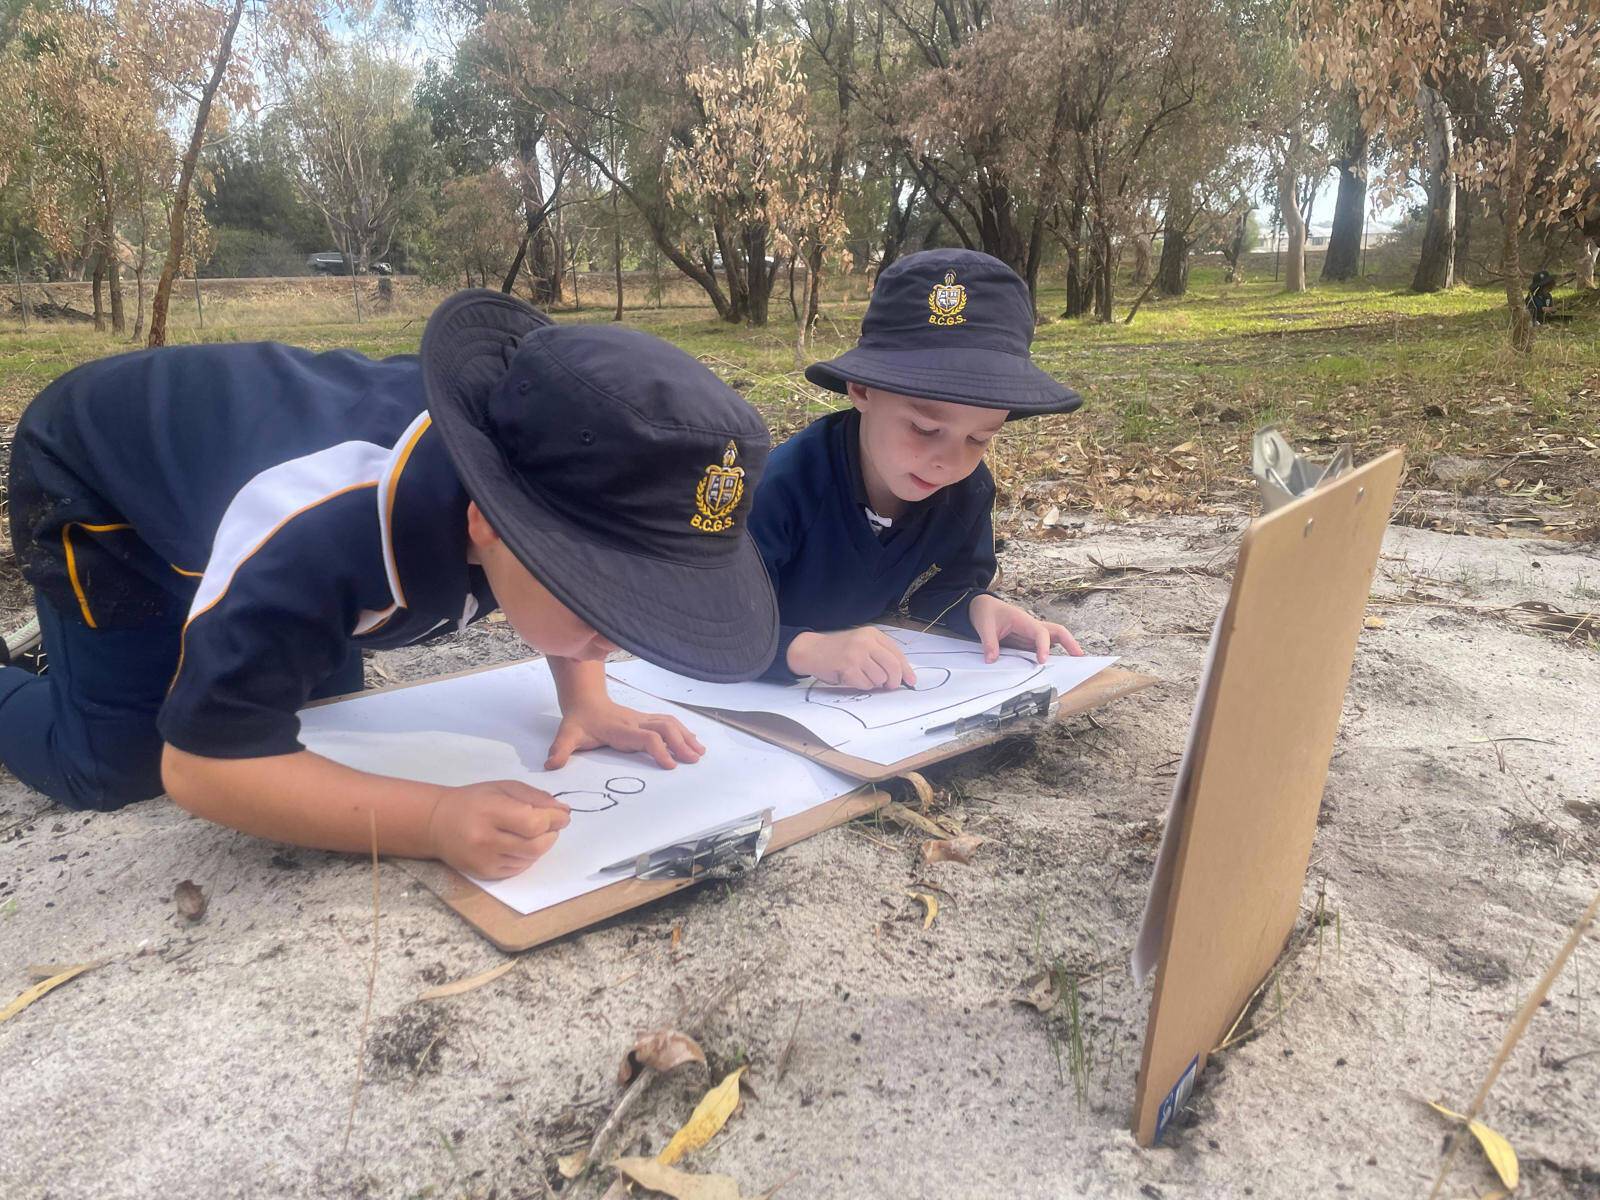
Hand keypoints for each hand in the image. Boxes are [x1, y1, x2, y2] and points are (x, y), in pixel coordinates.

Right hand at [428, 780, 571, 879]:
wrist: (437, 823)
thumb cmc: (474, 801)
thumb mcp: (503, 788)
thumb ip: (535, 798)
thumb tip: (563, 811)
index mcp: (490, 812)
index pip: (533, 823)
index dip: (554, 820)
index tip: (562, 815)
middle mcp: (486, 840)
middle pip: (535, 845)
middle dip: (552, 835)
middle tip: (552, 825)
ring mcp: (485, 860)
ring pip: (530, 858)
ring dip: (541, 846)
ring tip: (534, 832)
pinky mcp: (485, 874)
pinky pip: (519, 868)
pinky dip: (528, 857)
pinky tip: (520, 844)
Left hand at [545, 699, 705, 769]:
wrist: (585, 701)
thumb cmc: (579, 722)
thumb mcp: (566, 735)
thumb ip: (560, 750)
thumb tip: (551, 765)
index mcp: (620, 729)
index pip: (645, 737)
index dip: (658, 750)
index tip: (670, 765)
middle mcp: (635, 722)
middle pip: (664, 728)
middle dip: (681, 743)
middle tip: (694, 760)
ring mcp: (642, 719)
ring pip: (669, 723)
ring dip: (686, 736)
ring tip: (699, 752)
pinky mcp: (646, 719)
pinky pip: (668, 722)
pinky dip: (683, 730)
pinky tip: (693, 741)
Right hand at [787, 627, 917, 690]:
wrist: (811, 650)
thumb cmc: (838, 650)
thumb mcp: (861, 644)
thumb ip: (880, 654)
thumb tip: (901, 675)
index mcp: (872, 634)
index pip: (897, 653)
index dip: (906, 670)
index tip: (911, 681)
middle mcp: (866, 642)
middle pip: (893, 667)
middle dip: (894, 681)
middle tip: (889, 686)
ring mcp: (856, 654)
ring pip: (880, 678)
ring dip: (873, 683)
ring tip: (861, 676)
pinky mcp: (848, 667)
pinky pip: (866, 684)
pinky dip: (861, 685)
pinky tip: (852, 678)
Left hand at [968, 594, 1083, 662]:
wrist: (983, 607)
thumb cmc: (986, 612)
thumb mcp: (983, 626)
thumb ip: (989, 642)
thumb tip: (992, 660)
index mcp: (1023, 620)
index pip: (1040, 632)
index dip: (1044, 646)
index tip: (1043, 660)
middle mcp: (1032, 626)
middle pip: (1058, 631)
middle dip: (1070, 643)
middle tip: (1079, 657)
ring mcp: (1031, 634)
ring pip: (1054, 639)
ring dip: (1065, 649)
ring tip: (1073, 667)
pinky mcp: (1028, 641)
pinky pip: (1044, 648)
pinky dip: (1052, 656)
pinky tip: (1054, 669)